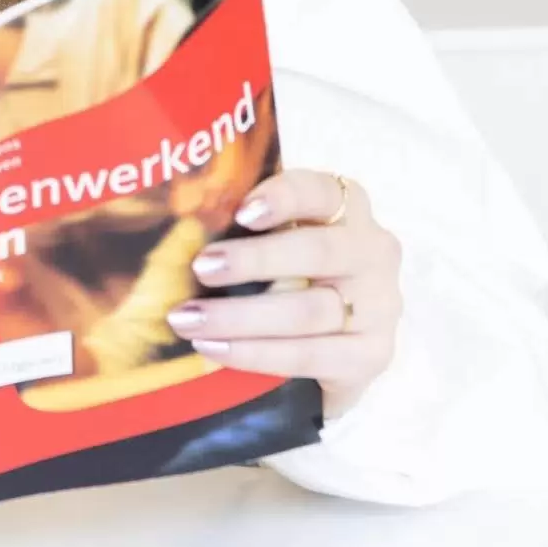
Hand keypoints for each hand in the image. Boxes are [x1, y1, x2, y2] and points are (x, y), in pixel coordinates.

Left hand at [165, 169, 401, 418]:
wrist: (333, 344)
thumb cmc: (291, 274)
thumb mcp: (275, 239)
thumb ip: (242, 225)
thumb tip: (169, 224)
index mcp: (348, 209)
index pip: (322, 191)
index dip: (284, 197)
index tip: (242, 210)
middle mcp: (372, 252)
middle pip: (317, 252)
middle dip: (254, 261)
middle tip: (200, 268)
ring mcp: (379, 305)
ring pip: (308, 310)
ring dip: (240, 317)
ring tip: (187, 320)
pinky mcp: (372, 354)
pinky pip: (309, 355)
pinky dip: (257, 353)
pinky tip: (214, 349)